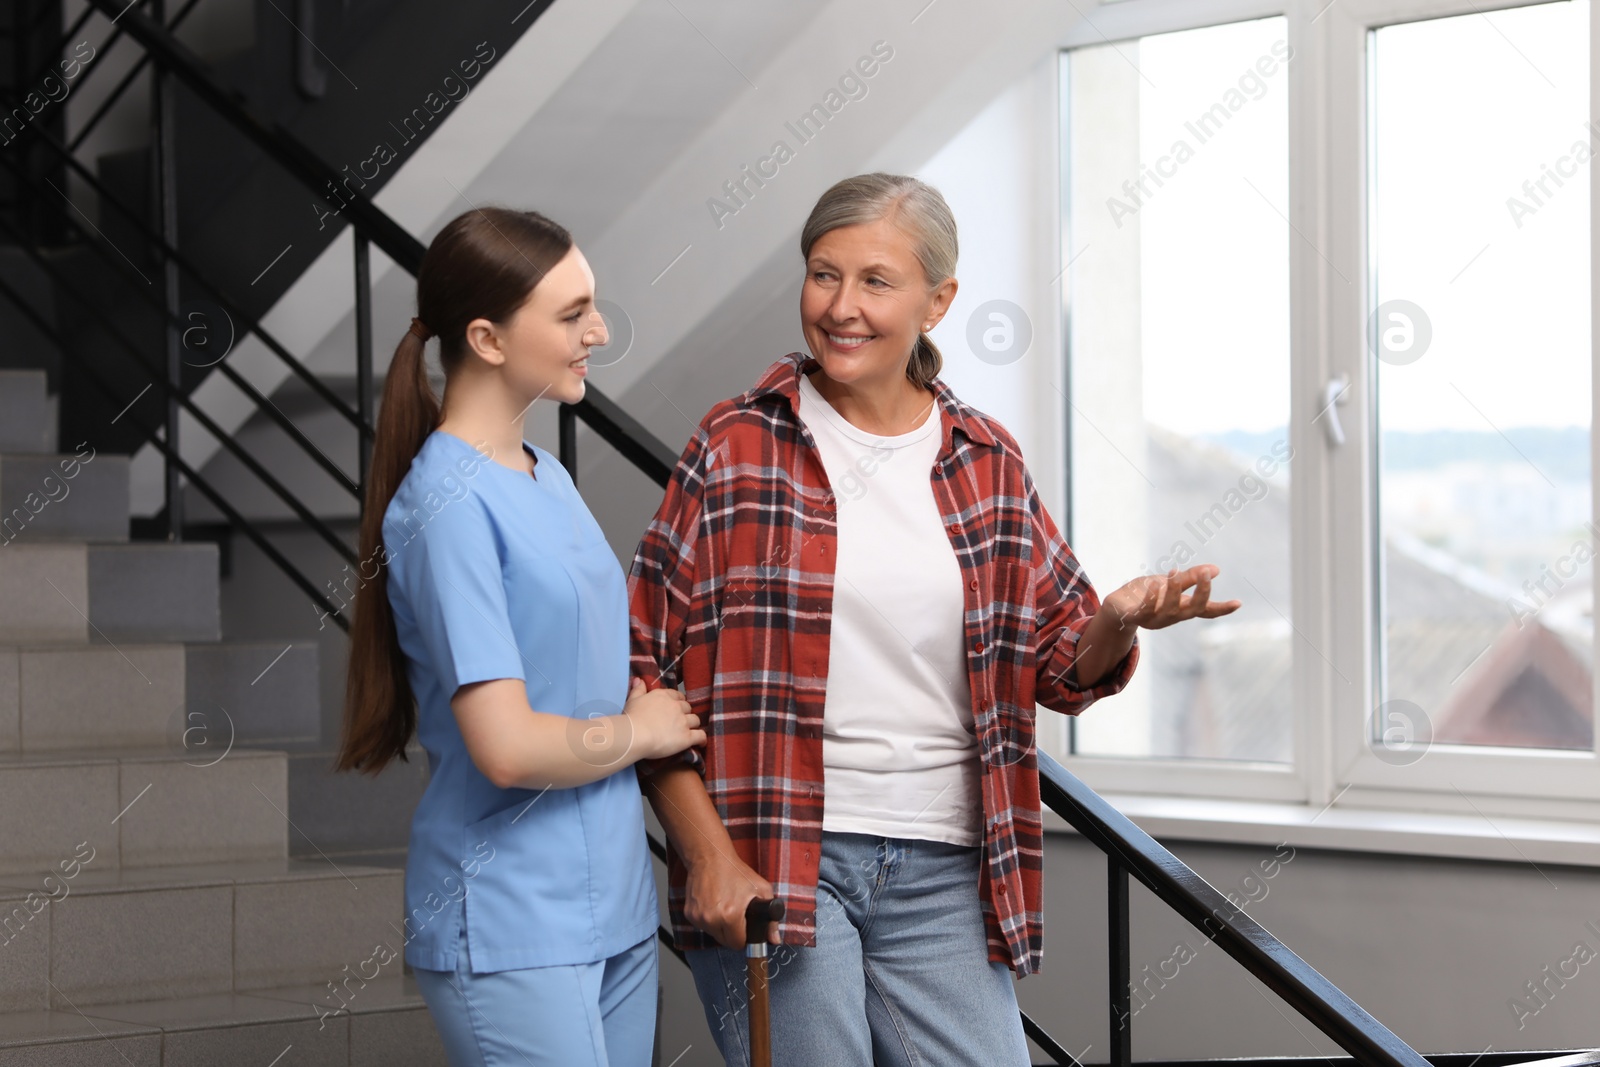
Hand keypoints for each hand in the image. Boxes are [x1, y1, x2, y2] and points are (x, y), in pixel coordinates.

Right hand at [622, 677, 703, 759]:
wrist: (634, 735)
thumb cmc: (632, 717)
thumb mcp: (633, 700)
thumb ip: (638, 689)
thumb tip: (639, 679)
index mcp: (664, 696)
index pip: (678, 696)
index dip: (678, 702)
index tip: (675, 709)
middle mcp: (676, 706)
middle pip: (688, 708)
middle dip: (685, 714)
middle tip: (679, 722)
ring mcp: (683, 721)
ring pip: (696, 720)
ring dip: (693, 725)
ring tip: (688, 731)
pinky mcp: (687, 737)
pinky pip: (700, 736)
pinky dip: (702, 739)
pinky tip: (701, 742)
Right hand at [684, 848, 776, 948]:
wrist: (710, 857)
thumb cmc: (736, 872)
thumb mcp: (761, 890)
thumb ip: (771, 919)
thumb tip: (774, 939)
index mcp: (730, 916)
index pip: (738, 944)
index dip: (745, 937)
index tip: (746, 928)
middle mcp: (711, 919)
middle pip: (725, 942)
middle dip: (732, 933)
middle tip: (736, 916)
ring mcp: (698, 917)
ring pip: (713, 934)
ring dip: (719, 927)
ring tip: (725, 907)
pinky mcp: (689, 914)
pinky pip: (702, 926)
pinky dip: (708, 920)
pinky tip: (713, 904)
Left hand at [1103, 563, 1240, 631]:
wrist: (1116, 607)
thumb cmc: (1145, 594)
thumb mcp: (1169, 583)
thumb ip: (1189, 578)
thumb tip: (1216, 569)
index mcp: (1182, 608)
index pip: (1206, 610)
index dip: (1222, 608)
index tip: (1238, 602)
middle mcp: (1172, 616)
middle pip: (1192, 610)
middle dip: (1201, 593)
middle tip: (1206, 574)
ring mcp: (1154, 619)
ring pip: (1169, 610)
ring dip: (1174, 591)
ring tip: (1175, 572)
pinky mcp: (1136, 617)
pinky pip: (1146, 610)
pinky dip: (1152, 598)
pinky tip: (1155, 584)